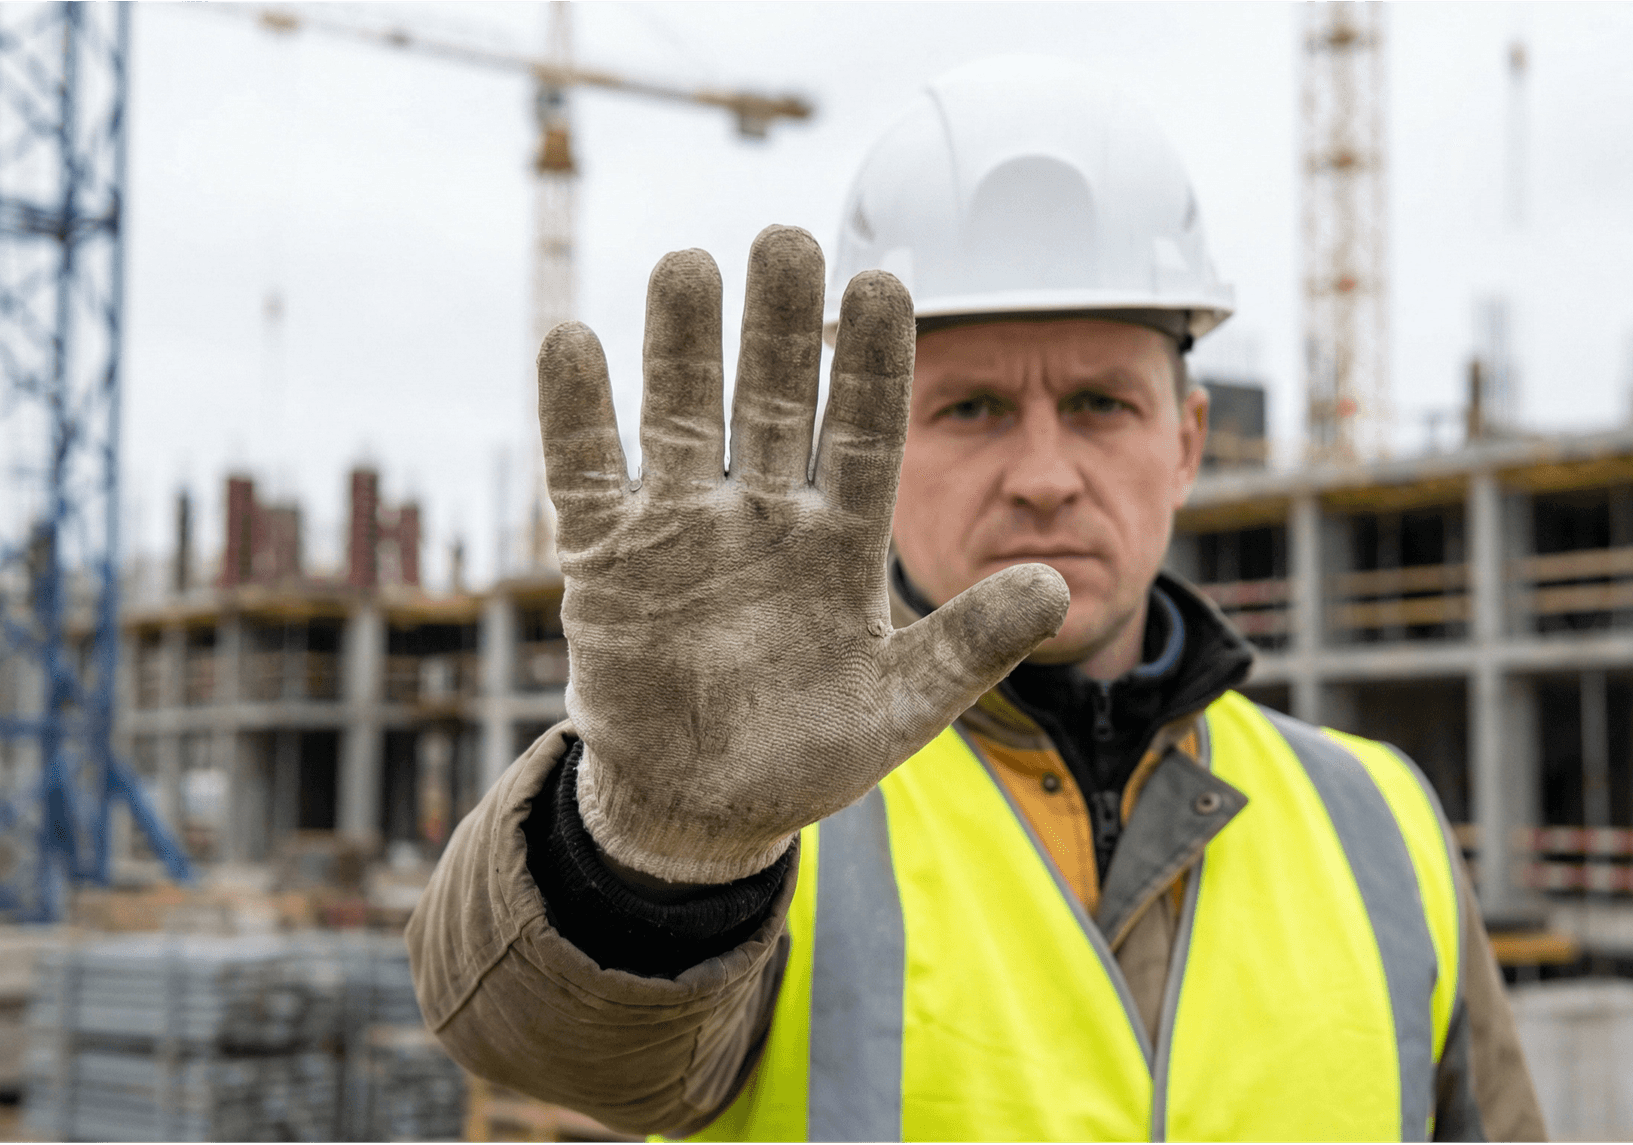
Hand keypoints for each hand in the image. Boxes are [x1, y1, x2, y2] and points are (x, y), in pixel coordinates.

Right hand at [537, 225, 1069, 884]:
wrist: (702, 805)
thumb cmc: (809, 750)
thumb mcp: (902, 708)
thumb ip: (971, 647)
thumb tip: (1061, 587)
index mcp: (839, 541)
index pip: (864, 432)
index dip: (873, 363)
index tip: (886, 283)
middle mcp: (764, 517)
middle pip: (774, 401)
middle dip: (781, 324)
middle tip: (786, 239)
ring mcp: (683, 531)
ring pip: (682, 418)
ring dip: (681, 345)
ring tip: (687, 263)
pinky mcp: (607, 561)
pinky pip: (588, 476)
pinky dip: (577, 415)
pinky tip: (572, 341)